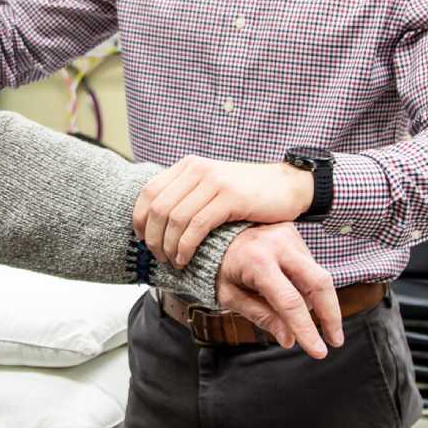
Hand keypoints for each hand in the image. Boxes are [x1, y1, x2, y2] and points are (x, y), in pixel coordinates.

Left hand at [134, 157, 311, 265]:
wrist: (287, 185)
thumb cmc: (248, 193)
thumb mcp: (212, 186)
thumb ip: (187, 196)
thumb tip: (155, 221)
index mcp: (188, 166)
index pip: (148, 192)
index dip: (139, 219)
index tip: (142, 240)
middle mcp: (197, 169)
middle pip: (157, 207)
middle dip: (152, 237)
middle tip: (158, 257)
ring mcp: (214, 181)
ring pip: (175, 218)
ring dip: (168, 246)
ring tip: (172, 262)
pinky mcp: (230, 197)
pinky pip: (197, 225)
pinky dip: (186, 246)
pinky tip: (186, 259)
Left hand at [215, 223, 341, 356]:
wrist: (213, 232)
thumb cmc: (219, 267)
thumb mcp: (230, 296)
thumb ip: (260, 315)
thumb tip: (290, 339)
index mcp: (256, 262)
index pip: (289, 302)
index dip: (306, 329)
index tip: (319, 352)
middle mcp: (277, 244)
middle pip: (318, 282)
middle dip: (331, 315)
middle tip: (335, 340)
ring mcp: (288, 234)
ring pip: (317, 274)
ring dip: (316, 301)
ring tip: (299, 314)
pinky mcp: (293, 232)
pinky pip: (309, 264)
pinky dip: (307, 285)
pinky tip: (292, 291)